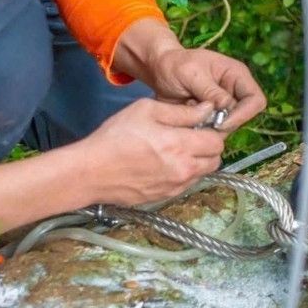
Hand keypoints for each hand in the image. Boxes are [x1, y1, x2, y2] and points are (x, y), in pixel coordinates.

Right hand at [81, 98, 226, 204]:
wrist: (89, 172)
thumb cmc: (115, 136)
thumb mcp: (146, 111)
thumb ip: (182, 112)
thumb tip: (209, 109)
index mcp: (181, 146)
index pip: (217, 142)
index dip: (211, 130)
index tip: (199, 125)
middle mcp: (183, 170)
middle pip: (215, 160)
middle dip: (208, 147)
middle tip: (190, 137)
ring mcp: (174, 187)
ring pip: (202, 174)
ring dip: (197, 162)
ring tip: (175, 150)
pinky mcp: (164, 197)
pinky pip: (185, 185)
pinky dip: (183, 174)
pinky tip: (164, 164)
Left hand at [144, 47, 265, 128]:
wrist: (158, 70)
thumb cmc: (175, 64)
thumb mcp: (191, 73)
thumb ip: (210, 91)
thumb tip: (226, 108)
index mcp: (237, 75)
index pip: (255, 100)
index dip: (243, 115)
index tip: (220, 123)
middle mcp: (234, 92)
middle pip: (242, 118)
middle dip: (221, 124)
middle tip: (198, 121)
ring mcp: (222, 106)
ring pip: (227, 128)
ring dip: (207, 128)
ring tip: (188, 115)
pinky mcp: (210, 117)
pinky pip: (212, 132)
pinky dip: (199, 130)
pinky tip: (185, 119)